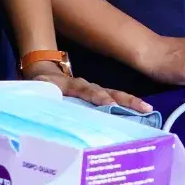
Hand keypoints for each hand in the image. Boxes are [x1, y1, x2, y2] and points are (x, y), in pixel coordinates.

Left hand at [25, 62, 153, 113]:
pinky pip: (114, 100)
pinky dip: (127, 106)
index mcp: (71, 85)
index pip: (86, 90)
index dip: (98, 97)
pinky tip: (140, 114)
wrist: (42, 70)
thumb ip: (40, 96)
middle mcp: (87, 86)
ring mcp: (94, 89)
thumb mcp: (36, 89)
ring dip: (131, 103)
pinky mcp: (97, 94)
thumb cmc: (40, 84)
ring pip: (115, 95)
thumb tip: (43, 107)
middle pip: (109, 92)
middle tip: (144, 108)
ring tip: (147, 110)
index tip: (109, 104)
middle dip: (126, 100)